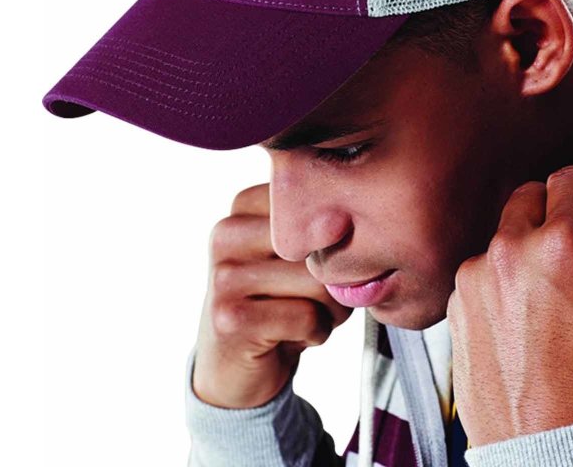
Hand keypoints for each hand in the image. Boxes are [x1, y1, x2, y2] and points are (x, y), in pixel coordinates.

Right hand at [192, 183, 353, 407]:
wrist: (235, 367)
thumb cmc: (282, 301)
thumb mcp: (300, 253)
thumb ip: (322, 226)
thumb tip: (348, 221)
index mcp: (245, 206)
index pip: (322, 204)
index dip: (343, 240)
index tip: (321, 263)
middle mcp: (227, 232)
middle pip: (324, 243)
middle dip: (340, 278)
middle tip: (321, 298)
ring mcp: (224, 275)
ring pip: (319, 282)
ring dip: (332, 309)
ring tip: (310, 316)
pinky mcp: (229, 318)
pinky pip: (307, 317)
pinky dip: (317, 332)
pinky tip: (296, 336)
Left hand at [447, 165, 572, 446]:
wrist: (540, 442)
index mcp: (562, 245)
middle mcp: (511, 249)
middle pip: (532, 194)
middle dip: (556, 208)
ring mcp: (477, 274)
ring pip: (505, 233)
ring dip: (526, 245)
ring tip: (548, 293)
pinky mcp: (457, 300)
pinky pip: (482, 269)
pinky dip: (502, 277)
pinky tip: (521, 316)